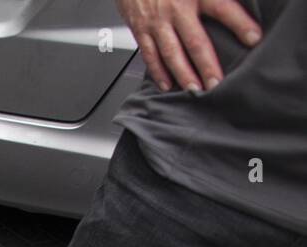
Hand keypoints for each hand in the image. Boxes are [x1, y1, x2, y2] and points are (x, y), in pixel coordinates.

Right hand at [115, 0, 261, 92]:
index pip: (223, 9)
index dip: (240, 24)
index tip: (254, 39)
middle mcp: (176, 9)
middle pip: (195, 41)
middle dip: (207, 65)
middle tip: (217, 82)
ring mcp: (157, 22)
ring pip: (171, 52)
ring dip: (183, 73)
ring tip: (194, 89)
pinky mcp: (140, 29)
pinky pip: (149, 54)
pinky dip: (158, 72)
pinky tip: (167, 84)